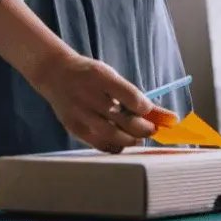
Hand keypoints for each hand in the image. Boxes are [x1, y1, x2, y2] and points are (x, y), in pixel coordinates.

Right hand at [27, 50, 179, 152]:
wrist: (55, 74)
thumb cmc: (90, 75)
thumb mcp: (111, 76)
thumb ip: (135, 95)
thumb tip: (165, 115)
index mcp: (100, 76)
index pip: (130, 95)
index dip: (145, 108)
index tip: (151, 112)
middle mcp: (88, 95)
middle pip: (123, 119)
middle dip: (143, 128)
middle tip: (152, 129)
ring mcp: (79, 113)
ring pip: (112, 135)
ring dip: (131, 140)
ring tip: (139, 137)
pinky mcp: (74, 127)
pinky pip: (99, 144)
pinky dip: (115, 146)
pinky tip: (122, 141)